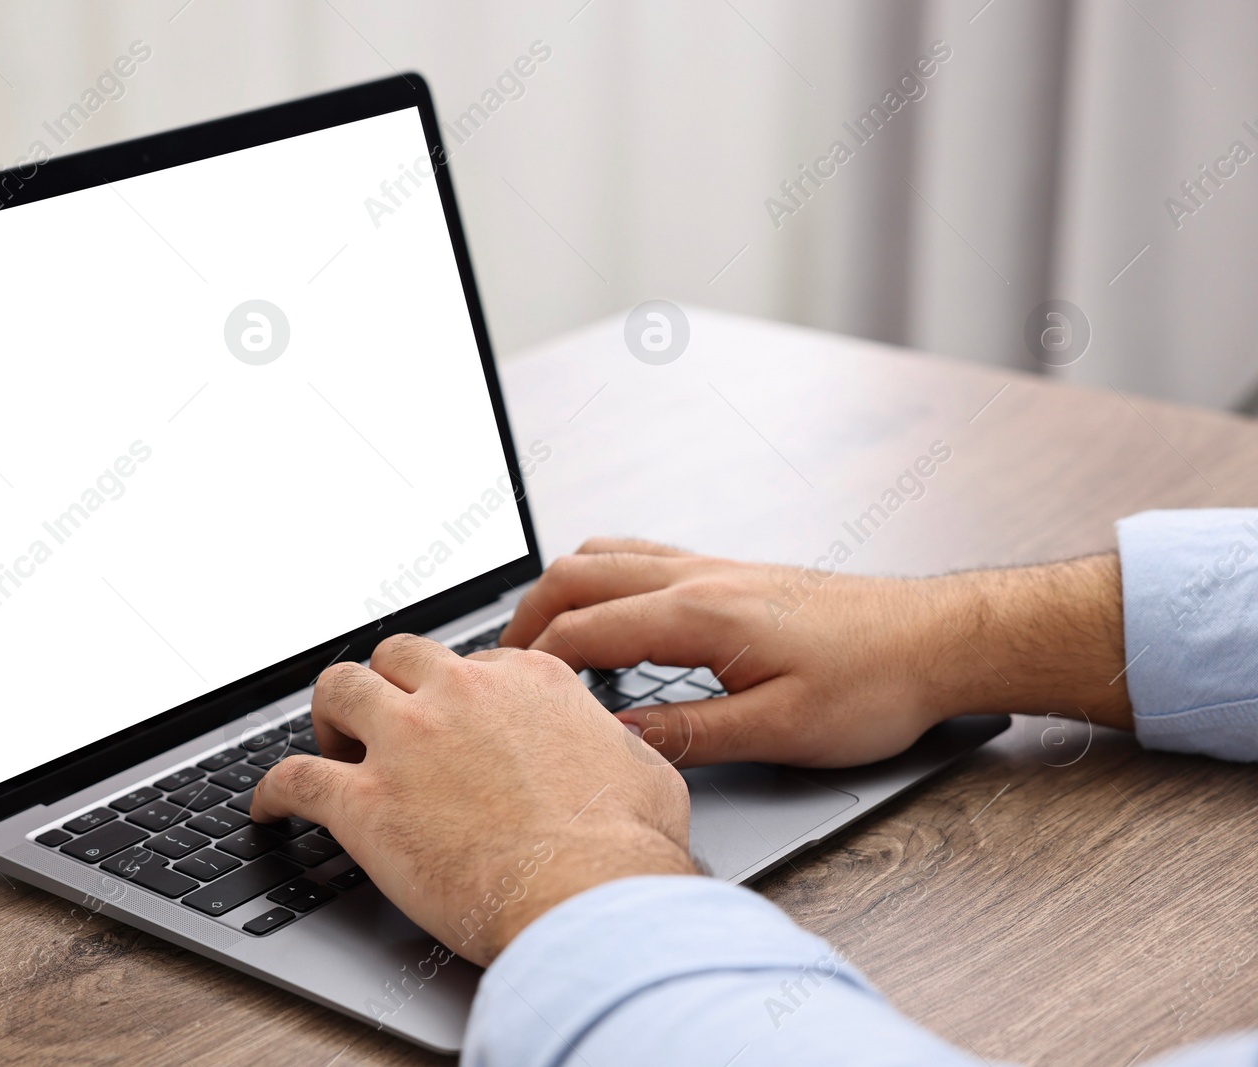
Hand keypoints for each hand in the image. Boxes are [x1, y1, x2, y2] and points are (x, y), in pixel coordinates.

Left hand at [249, 634, 695, 964]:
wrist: (587, 898)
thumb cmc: (623, 848)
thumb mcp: (645, 773)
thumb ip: (615, 746)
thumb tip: (616, 749)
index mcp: (526, 681)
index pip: (473, 662)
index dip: (458, 694)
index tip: (454, 718)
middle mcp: (459, 695)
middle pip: (398, 656)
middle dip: (387, 681)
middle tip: (386, 718)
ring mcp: (406, 742)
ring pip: (338, 689)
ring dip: (329, 714)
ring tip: (329, 741)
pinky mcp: (364, 803)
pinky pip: (293, 778)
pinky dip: (272, 791)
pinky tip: (267, 807)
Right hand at [499, 538, 1130, 768]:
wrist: (938, 639)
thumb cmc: (874, 682)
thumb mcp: (777, 730)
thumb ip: (686, 734)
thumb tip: (613, 738)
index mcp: (699, 614)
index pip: (583, 631)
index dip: (534, 666)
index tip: (507, 699)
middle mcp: (698, 576)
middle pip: (575, 575)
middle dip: (525, 618)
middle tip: (500, 667)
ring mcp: (712, 565)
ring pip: (603, 554)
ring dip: (558, 591)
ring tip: (539, 641)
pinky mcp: (730, 571)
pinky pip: (639, 556)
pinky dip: (598, 578)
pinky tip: (607, 613)